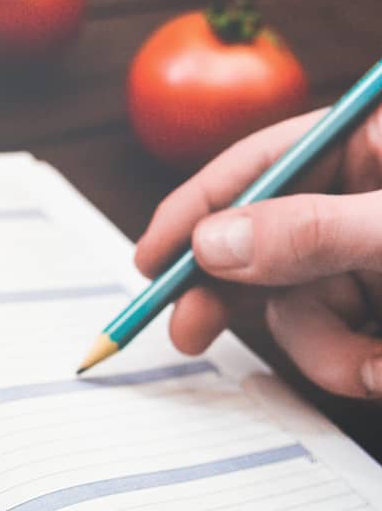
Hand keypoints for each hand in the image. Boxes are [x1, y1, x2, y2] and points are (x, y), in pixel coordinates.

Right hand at [135, 107, 381, 398]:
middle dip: (233, 297)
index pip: (261, 163)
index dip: (197, 210)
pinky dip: (349, 363)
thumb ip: (309, 232)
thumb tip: (209, 245)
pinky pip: (330, 340)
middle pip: (259, 243)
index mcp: (368, 145)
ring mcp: (367, 257)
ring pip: (295, 305)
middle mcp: (359, 198)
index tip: (150, 260)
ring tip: (372, 365)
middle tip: (189, 331)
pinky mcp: (376, 306)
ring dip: (323, 347)